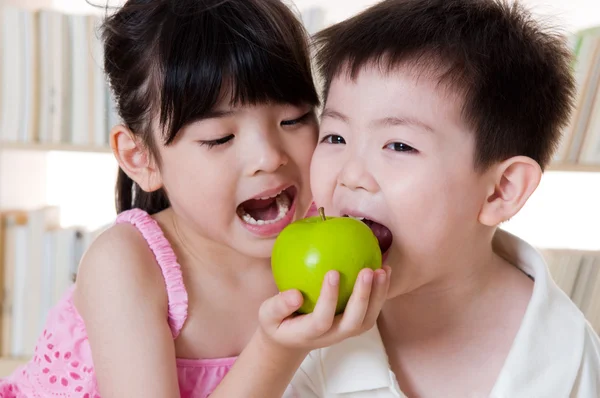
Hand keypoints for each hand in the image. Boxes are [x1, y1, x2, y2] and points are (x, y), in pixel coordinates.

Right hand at [258, 266, 390, 350]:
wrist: (292, 339)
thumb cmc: (278, 322)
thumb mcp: (267, 316)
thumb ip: (278, 306)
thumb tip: (294, 294)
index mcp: (309, 333)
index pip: (322, 319)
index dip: (329, 298)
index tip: (332, 272)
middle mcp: (332, 335)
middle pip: (353, 322)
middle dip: (363, 297)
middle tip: (367, 270)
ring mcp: (345, 331)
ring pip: (368, 319)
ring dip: (379, 295)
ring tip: (384, 269)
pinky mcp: (354, 324)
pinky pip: (371, 310)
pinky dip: (381, 292)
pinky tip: (384, 268)